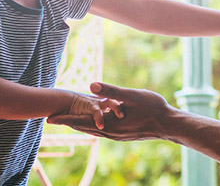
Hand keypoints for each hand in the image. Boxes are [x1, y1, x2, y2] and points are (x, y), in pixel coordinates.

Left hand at [48, 82, 173, 141]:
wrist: (169, 125)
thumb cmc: (153, 108)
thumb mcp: (132, 95)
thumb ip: (111, 90)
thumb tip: (90, 84)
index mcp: (110, 124)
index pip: (81, 121)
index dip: (65, 119)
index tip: (50, 118)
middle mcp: (111, 133)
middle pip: (84, 127)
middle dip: (68, 123)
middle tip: (52, 120)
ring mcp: (117, 136)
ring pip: (93, 130)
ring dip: (80, 125)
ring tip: (69, 122)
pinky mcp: (123, 135)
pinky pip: (103, 132)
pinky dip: (93, 127)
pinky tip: (93, 125)